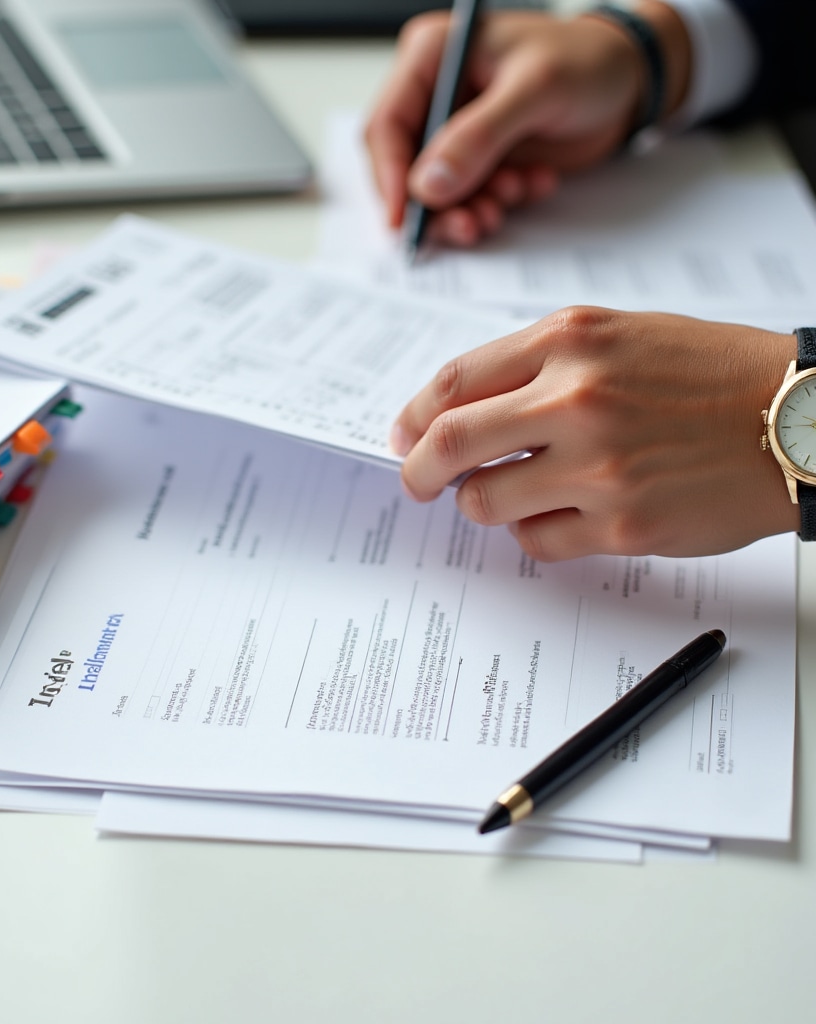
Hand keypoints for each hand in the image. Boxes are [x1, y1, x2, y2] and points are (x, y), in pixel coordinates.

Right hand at [364, 4, 689, 245]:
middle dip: (436, 204)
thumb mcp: (534, 90)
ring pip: (434, 191)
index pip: (387, 125)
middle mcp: (435, 93)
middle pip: (405, 166)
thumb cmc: (587, 61)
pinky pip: (466, 198)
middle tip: (470, 224)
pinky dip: (495, 204)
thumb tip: (429, 184)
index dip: (391, 177)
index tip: (407, 218)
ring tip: (509, 201)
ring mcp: (454, 130)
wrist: (629, 82)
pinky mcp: (476, 158)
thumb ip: (478, 137)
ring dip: (469, 208)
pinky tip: (530, 186)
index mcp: (432, 56)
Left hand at [389, 308, 798, 558]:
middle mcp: (576, 400)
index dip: (415, 415)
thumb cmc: (707, 374)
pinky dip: (532, 530)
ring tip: (506, 492)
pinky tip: (558, 512)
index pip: (456, 382)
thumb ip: (535, 364)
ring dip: (480, 501)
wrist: (796, 419)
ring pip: (485, 501)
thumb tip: (457, 411)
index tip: (404, 436)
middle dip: (418, 469)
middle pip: (451, 442)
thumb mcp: (617, 336)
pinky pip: (535, 540)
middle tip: (417, 482)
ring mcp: (598, 468)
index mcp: (570, 341)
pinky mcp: (621, 527)